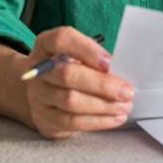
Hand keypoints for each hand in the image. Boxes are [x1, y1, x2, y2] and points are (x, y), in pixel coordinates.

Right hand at [19, 26, 133, 139]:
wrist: (40, 92)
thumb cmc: (66, 68)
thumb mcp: (76, 54)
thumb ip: (94, 57)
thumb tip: (120, 71)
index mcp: (45, 45)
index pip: (61, 40)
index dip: (86, 50)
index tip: (110, 62)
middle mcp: (37, 70)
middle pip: (67, 75)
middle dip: (101, 84)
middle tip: (126, 91)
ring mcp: (38, 96)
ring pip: (70, 101)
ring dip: (103, 105)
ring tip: (124, 106)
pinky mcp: (45, 118)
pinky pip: (72, 122)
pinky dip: (97, 121)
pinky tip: (114, 118)